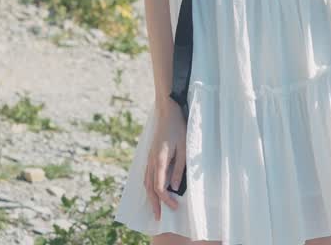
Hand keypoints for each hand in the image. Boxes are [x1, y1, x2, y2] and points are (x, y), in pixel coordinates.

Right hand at [145, 99, 185, 218]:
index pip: (160, 187)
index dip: (166, 199)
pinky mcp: (150, 156)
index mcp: (159, 161)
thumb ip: (179, 168)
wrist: (167, 112)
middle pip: (150, 188)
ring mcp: (148, 159)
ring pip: (146, 182)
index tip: (174, 207)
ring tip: (155, 208)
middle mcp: (151, 162)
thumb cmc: (178, 128)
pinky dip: (148, 186)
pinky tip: (152, 191)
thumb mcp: (184, 148)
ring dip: (150, 197)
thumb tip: (175, 186)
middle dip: (154, 204)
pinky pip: (147, 175)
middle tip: (158, 217)